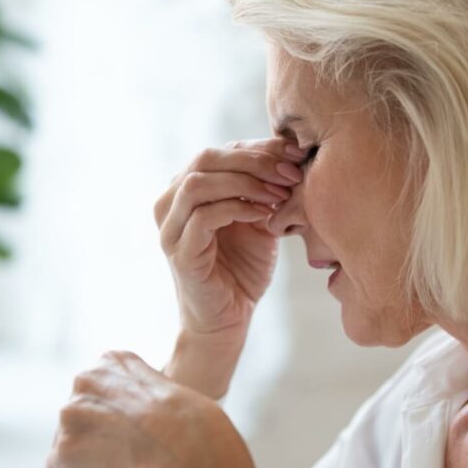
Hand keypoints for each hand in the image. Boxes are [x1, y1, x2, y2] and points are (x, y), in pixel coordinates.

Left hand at [45, 351, 260, 467]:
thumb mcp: (166, 388)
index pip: (98, 394)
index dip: (116, 420)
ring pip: (70, 447)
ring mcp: (70, 415)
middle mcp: (85, 381)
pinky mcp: (62, 450)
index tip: (132, 432)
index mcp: (112, 362)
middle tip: (129, 453)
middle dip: (101, 440)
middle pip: (80, 420)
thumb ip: (137, 397)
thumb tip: (136, 422)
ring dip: (92, 462)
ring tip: (126, 466)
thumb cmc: (188, 423)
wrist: (183, 446)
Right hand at [153, 137, 305, 342]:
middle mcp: (170, 202)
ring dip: (245, 183)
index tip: (297, 156)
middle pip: (206, 158)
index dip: (260, 148)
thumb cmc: (244, 267)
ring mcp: (170, 228)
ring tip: (280, 195)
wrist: (230, 318)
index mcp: (186, 189)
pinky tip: (265, 215)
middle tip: (290, 173)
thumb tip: (291, 150)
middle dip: (254, 161)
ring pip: (199, 182)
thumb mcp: (259, 218)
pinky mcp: (179, 253)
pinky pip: (203, 216)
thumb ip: (265, 187)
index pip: (221, 151)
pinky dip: (238, 208)